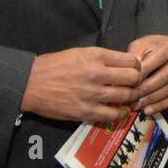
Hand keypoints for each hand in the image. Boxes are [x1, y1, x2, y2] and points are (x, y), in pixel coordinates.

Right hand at [21, 46, 143, 122]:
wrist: (31, 83)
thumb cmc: (54, 66)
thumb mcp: (79, 53)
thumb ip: (102, 58)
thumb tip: (122, 64)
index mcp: (96, 56)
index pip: (130, 60)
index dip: (136, 66)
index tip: (134, 70)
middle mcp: (97, 73)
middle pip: (133, 78)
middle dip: (137, 81)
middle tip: (134, 85)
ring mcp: (92, 94)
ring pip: (126, 96)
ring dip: (131, 98)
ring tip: (128, 97)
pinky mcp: (86, 111)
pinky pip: (113, 114)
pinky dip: (121, 113)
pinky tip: (120, 110)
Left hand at [129, 34, 167, 115]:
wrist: (162, 49)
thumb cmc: (149, 48)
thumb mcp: (140, 46)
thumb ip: (135, 59)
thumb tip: (131, 76)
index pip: (158, 60)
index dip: (144, 73)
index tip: (130, 83)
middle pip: (165, 76)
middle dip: (147, 89)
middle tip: (133, 97)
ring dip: (153, 99)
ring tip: (138, 105)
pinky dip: (161, 105)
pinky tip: (149, 109)